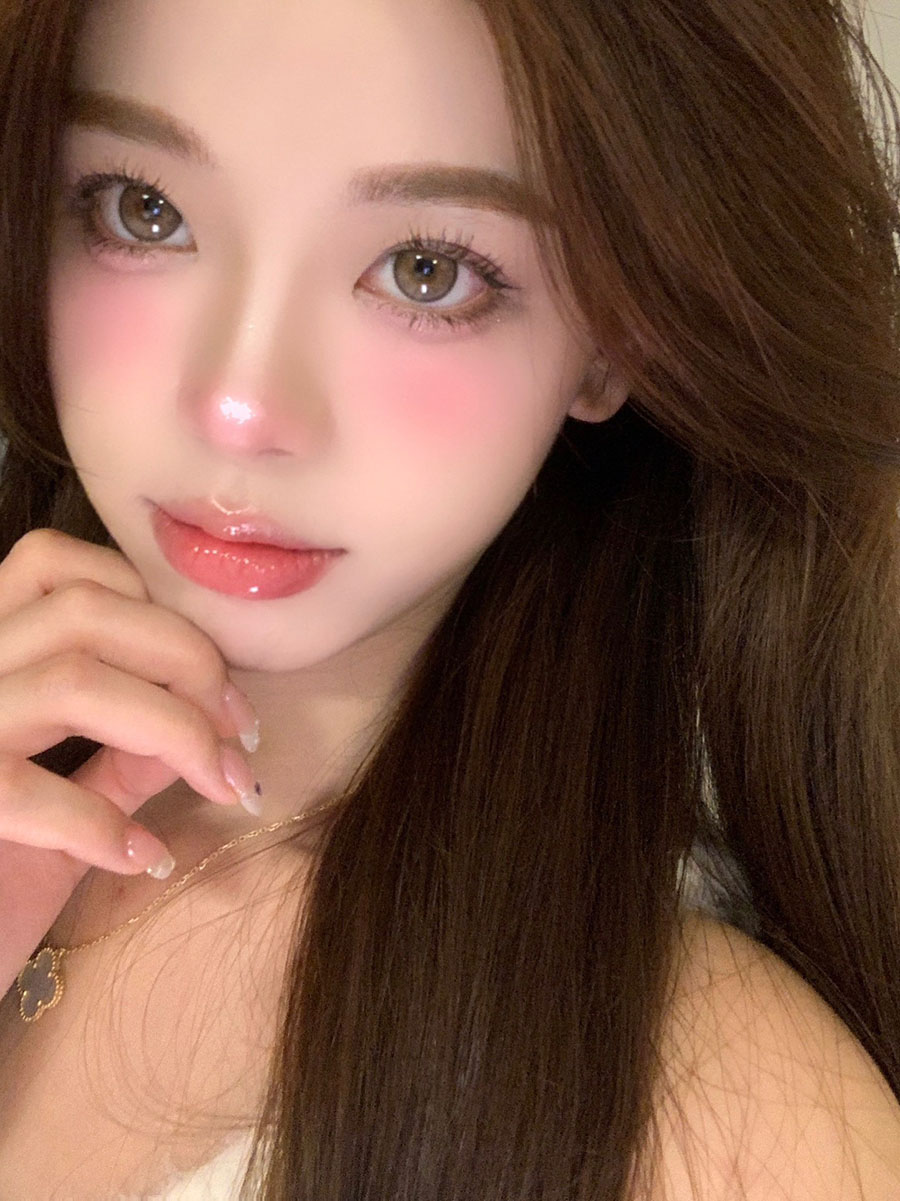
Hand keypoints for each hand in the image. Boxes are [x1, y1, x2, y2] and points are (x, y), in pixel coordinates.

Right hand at [0, 528, 257, 997]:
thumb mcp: (70, 799)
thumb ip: (127, 750)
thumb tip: (212, 714)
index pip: (58, 567)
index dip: (154, 610)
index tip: (218, 680)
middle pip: (84, 612)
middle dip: (189, 663)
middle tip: (244, 734)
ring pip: (71, 680)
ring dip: (175, 730)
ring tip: (225, 786)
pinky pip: (24, 788)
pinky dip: (101, 823)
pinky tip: (144, 859)